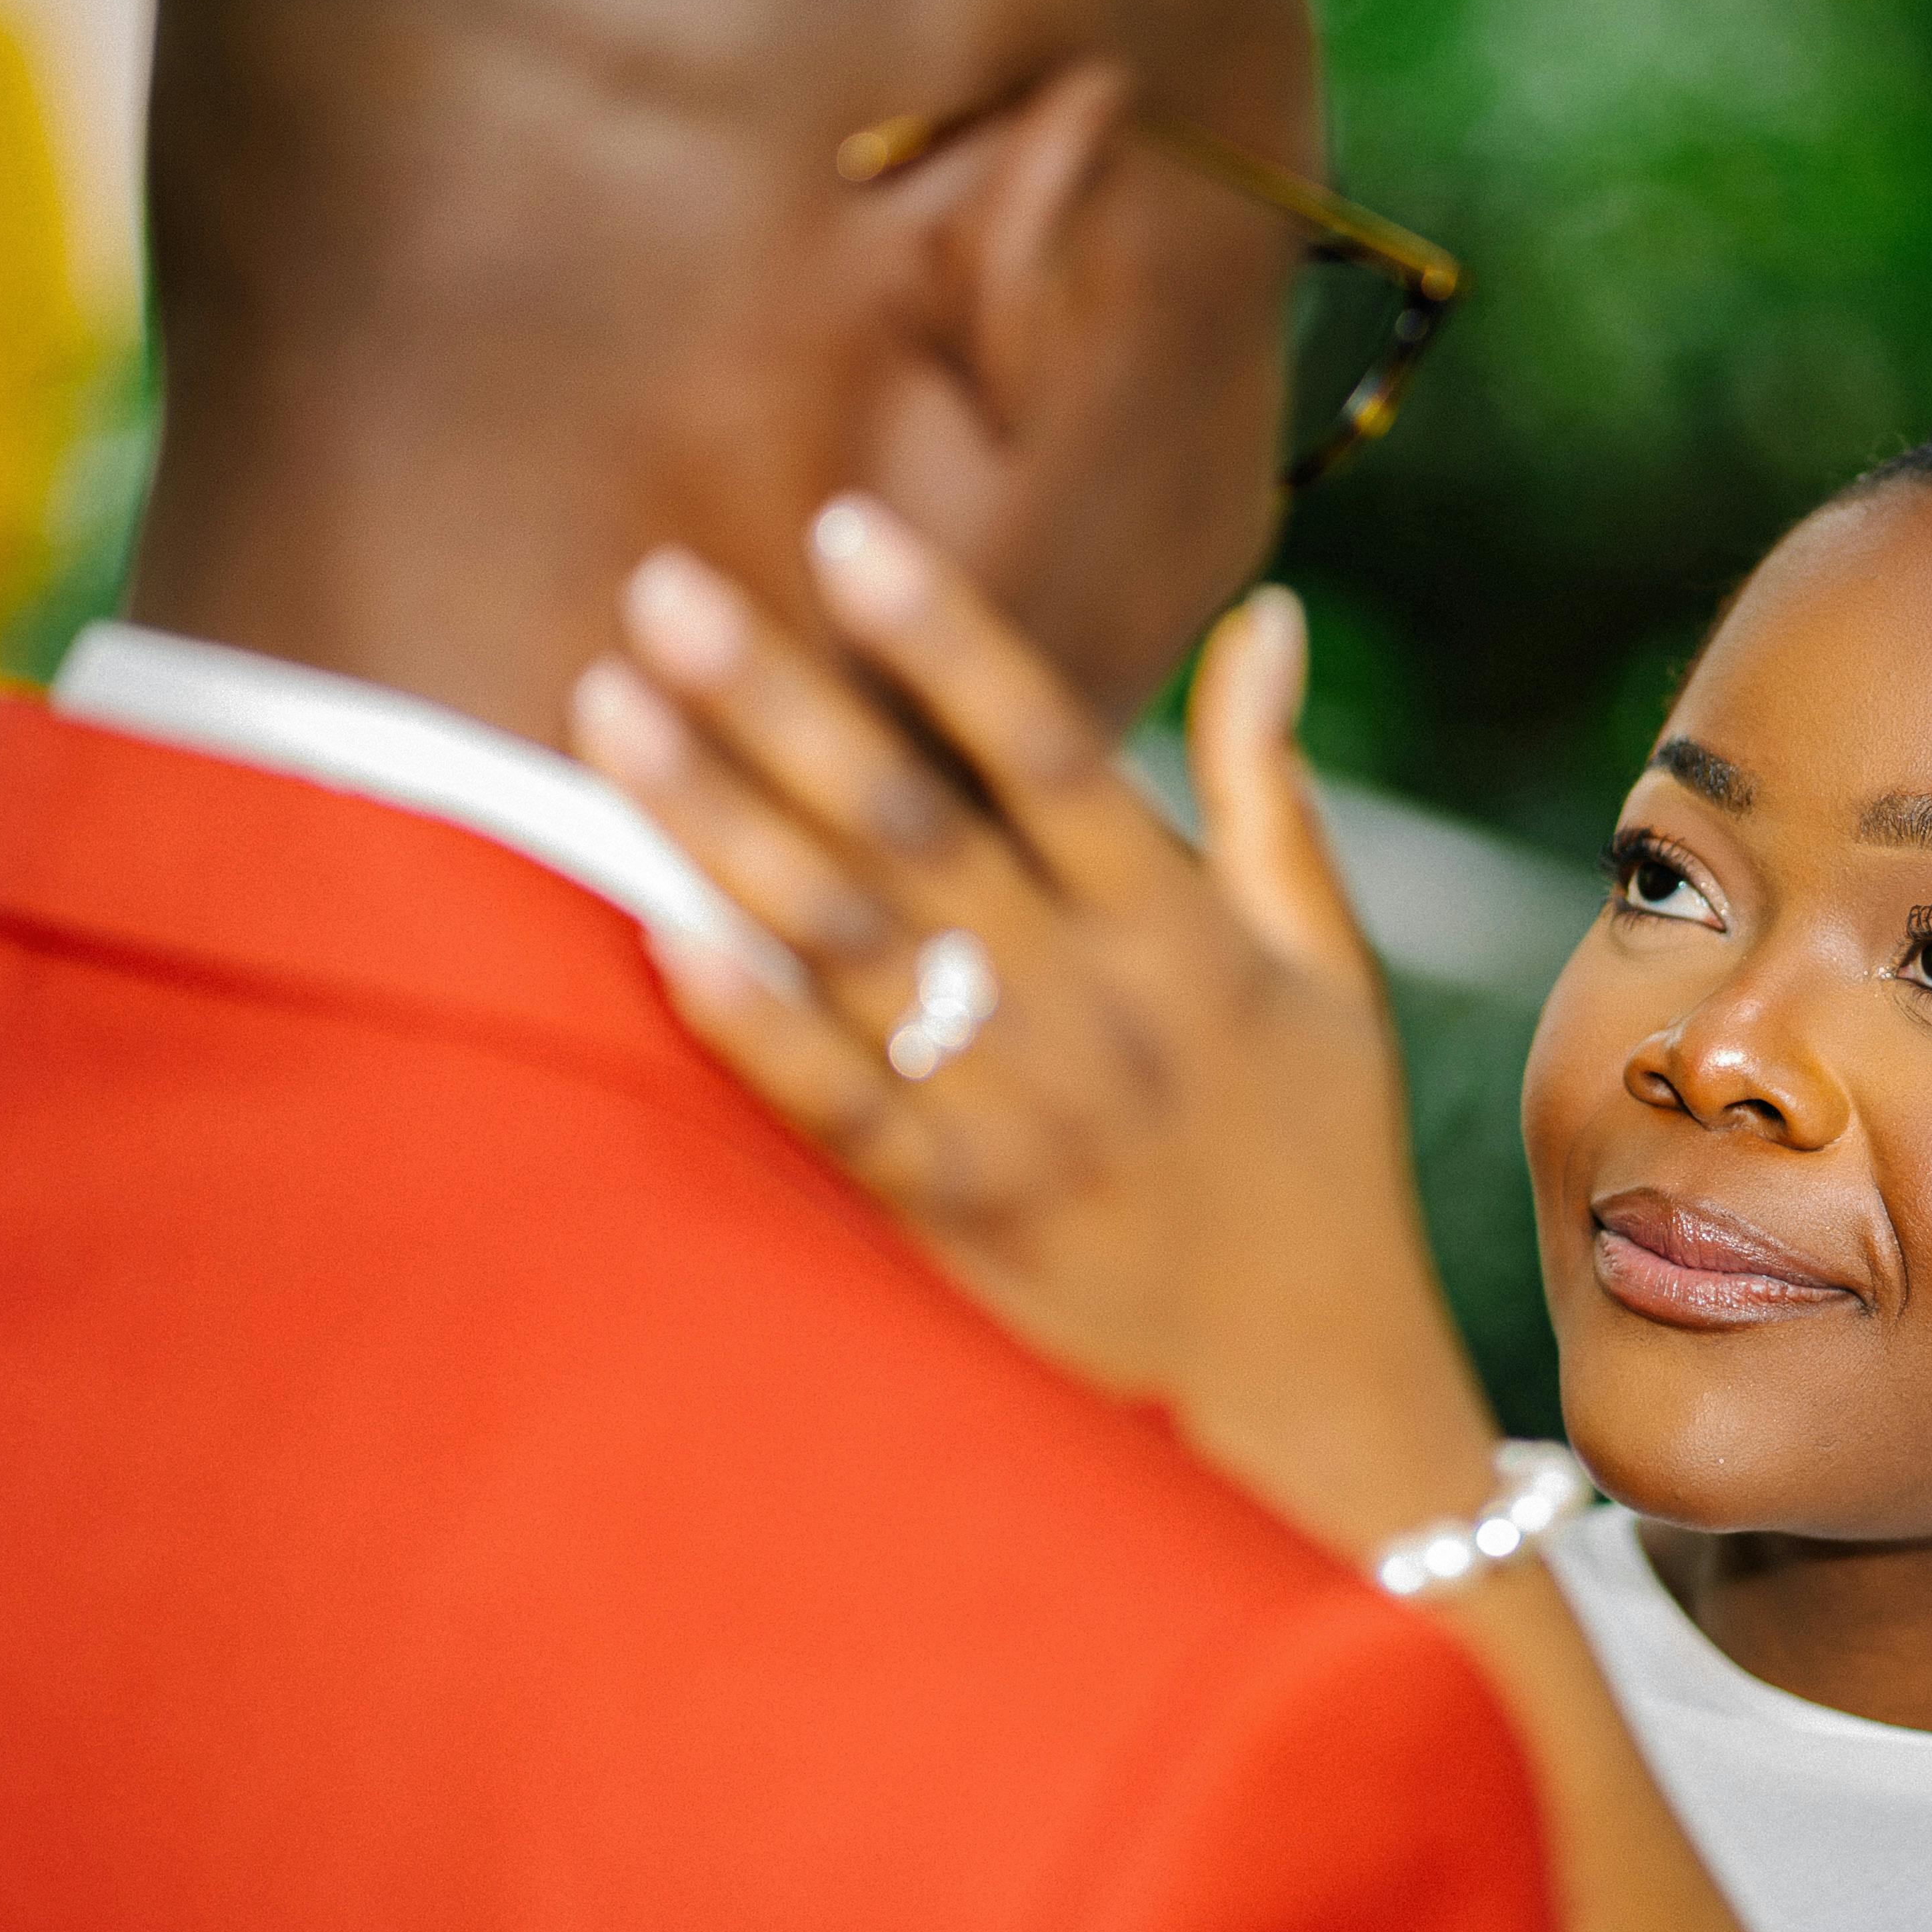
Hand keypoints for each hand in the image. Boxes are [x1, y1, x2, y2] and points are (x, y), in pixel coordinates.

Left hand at [566, 499, 1498, 1560]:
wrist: (1317, 1407)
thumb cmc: (1317, 1162)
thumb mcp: (1324, 966)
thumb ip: (1272, 784)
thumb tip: (1264, 611)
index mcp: (1185, 931)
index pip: (1050, 745)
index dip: (944, 633)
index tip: (842, 524)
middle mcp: (1099, 1009)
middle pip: (914, 824)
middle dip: (782, 695)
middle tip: (659, 585)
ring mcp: (1025, 1119)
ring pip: (851, 946)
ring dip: (721, 823)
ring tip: (607, 710)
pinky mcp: (962, 1225)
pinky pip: (840, 1114)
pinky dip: (753, 1027)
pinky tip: (659, 936)